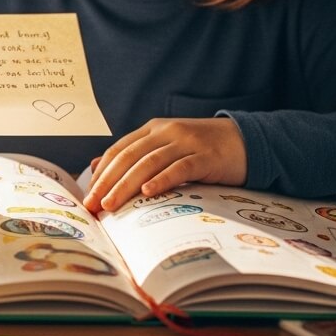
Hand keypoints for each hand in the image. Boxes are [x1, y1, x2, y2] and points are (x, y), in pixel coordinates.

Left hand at [82, 117, 246, 213]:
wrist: (246, 140)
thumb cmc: (202, 150)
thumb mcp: (166, 148)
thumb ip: (135, 155)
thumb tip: (96, 164)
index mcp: (153, 129)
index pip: (119, 150)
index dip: (102, 172)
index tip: (88, 194)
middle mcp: (166, 132)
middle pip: (129, 157)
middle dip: (107, 183)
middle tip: (93, 205)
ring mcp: (186, 143)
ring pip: (149, 163)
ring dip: (126, 185)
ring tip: (111, 205)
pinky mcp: (205, 157)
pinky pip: (179, 168)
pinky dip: (161, 180)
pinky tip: (147, 193)